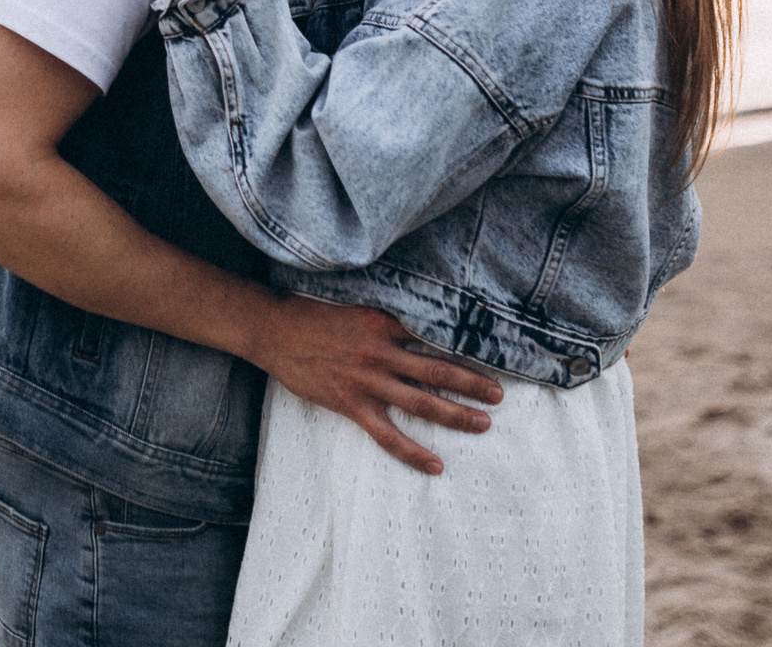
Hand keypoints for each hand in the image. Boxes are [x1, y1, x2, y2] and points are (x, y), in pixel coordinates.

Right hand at [248, 296, 501, 474]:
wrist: (273, 330)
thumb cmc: (313, 315)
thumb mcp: (357, 306)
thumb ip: (388, 319)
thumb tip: (419, 325)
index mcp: (384, 323)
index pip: (434, 336)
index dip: (464, 347)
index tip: (491, 354)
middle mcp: (381, 352)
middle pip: (437, 371)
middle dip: (472, 383)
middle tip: (499, 394)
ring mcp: (367, 381)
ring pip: (421, 402)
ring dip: (455, 414)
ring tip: (483, 423)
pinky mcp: (352, 405)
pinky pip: (388, 435)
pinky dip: (413, 452)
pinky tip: (436, 465)